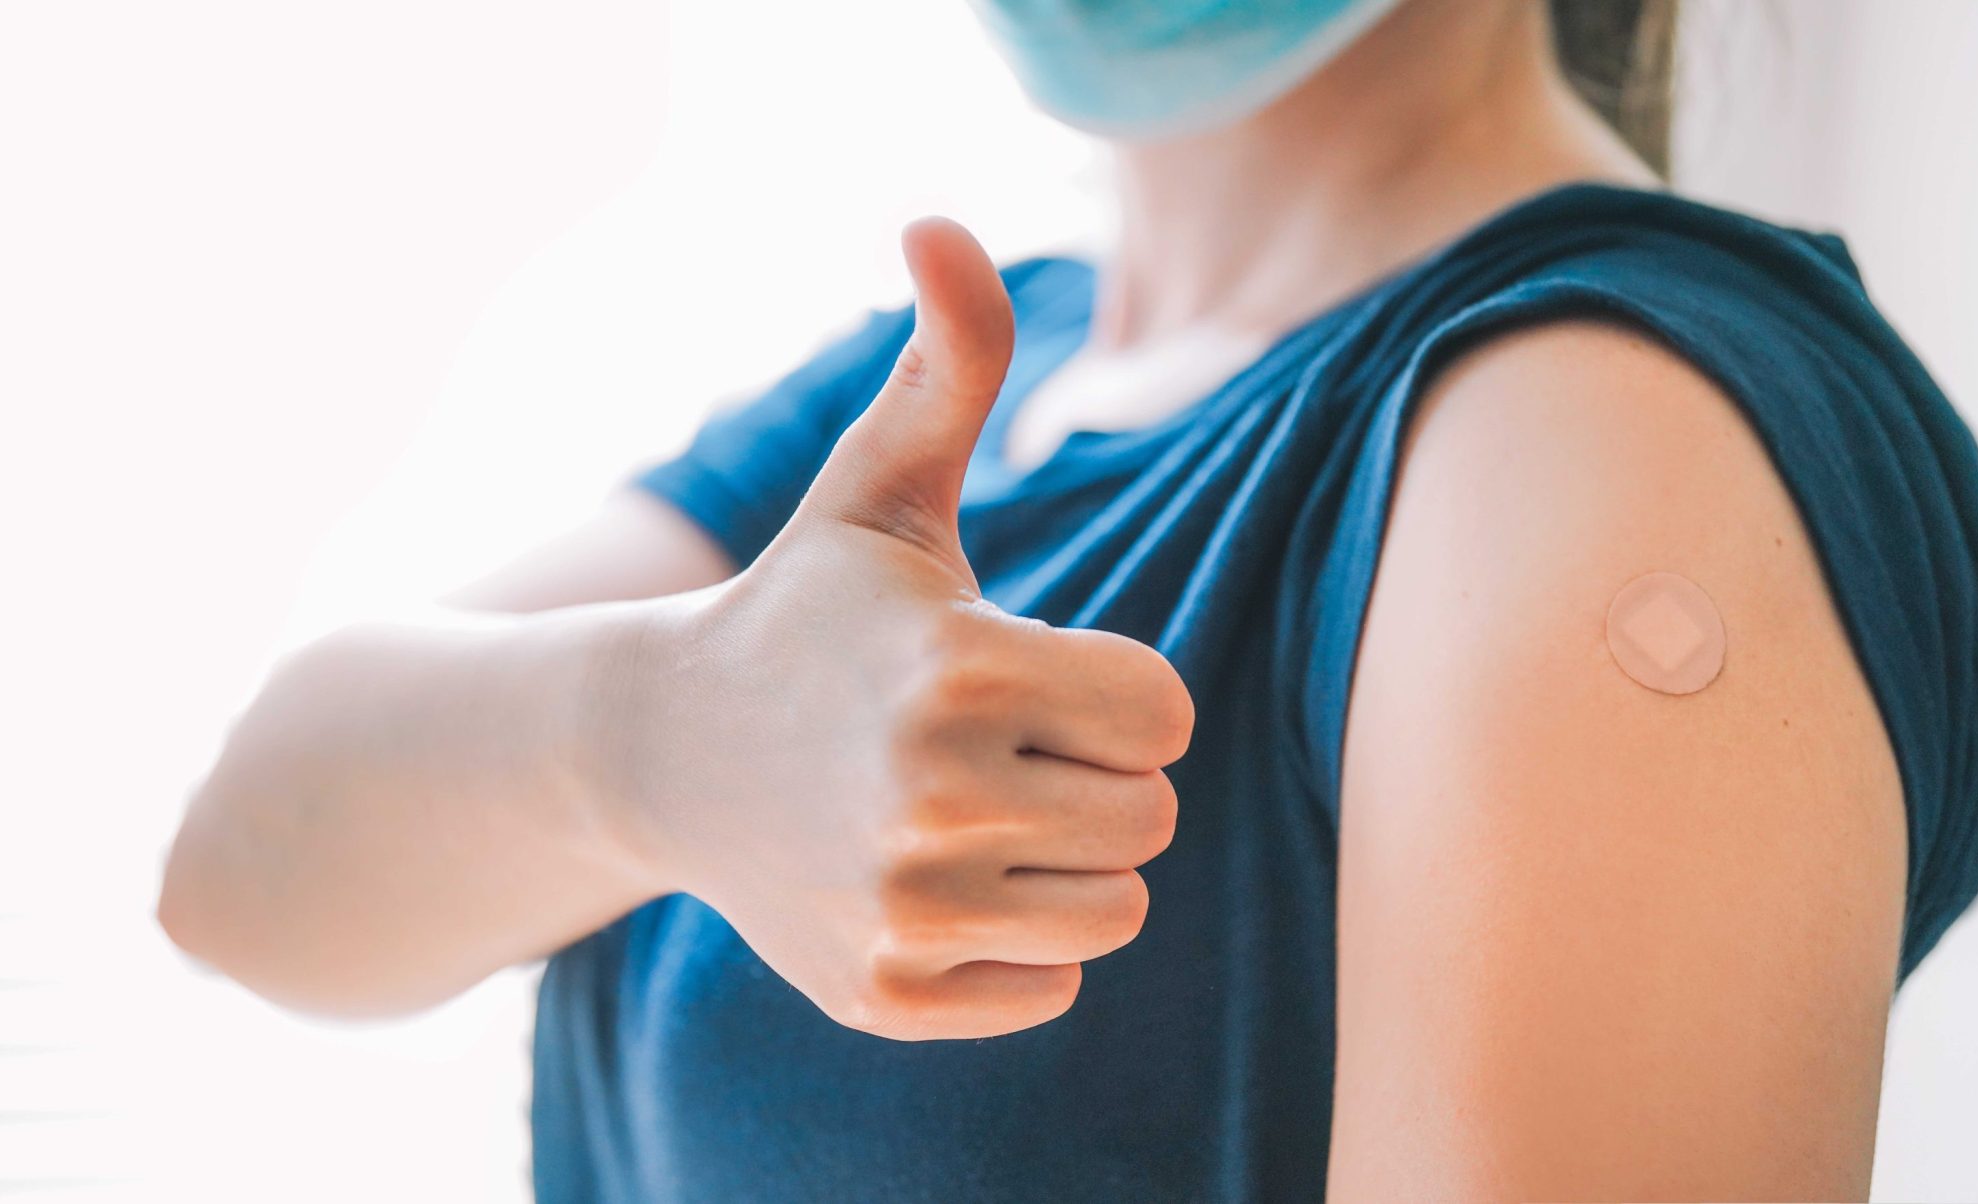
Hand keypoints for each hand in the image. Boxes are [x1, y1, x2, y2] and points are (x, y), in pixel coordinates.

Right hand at [592, 217, 1194, 1040]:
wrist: (663, 751)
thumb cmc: (808, 611)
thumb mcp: (880, 485)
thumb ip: (948, 360)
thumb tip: (934, 218)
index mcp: (962, 667)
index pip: (1165, 713)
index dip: (1112, 689)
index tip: (1032, 672)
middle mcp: (933, 797)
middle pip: (1150, 818)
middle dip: (1094, 775)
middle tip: (998, 744)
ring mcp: (902, 908)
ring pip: (1114, 910)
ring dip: (1064, 858)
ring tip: (971, 809)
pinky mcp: (883, 992)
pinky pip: (1051, 987)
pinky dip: (1016, 945)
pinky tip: (936, 882)